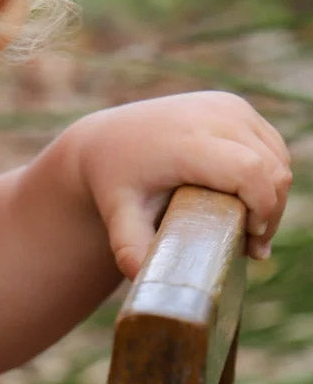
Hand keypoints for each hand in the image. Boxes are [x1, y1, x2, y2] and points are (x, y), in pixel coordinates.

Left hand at [70, 91, 290, 278]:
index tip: (250, 241)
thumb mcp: (117, 217)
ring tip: (253, 231)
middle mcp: (212, 115)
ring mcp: (227, 106)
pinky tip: (252, 204)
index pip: (249, 172)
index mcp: (186, 142)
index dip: (263, 208)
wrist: (105, 140)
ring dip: (274, 194)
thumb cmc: (114, 184)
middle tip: (254, 249)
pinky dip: (269, 175)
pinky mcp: (233, 105)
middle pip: (271, 166)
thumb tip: (143, 278)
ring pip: (277, 155)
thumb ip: (130, 250)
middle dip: (272, 210)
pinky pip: (269, 143)